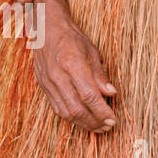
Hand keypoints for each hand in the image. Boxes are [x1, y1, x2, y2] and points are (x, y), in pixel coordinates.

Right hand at [32, 0, 116, 133]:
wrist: (46, 30)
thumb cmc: (72, 38)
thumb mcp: (92, 51)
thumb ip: (100, 74)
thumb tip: (112, 94)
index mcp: (72, 65)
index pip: (89, 96)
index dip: (102, 111)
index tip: (113, 119)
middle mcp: (58, 77)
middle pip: (77, 108)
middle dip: (94, 121)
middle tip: (109, 127)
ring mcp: (48, 84)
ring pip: (65, 112)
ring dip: (83, 123)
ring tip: (98, 128)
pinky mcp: (43, 87)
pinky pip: (57, 108)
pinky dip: (71, 118)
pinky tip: (83, 120)